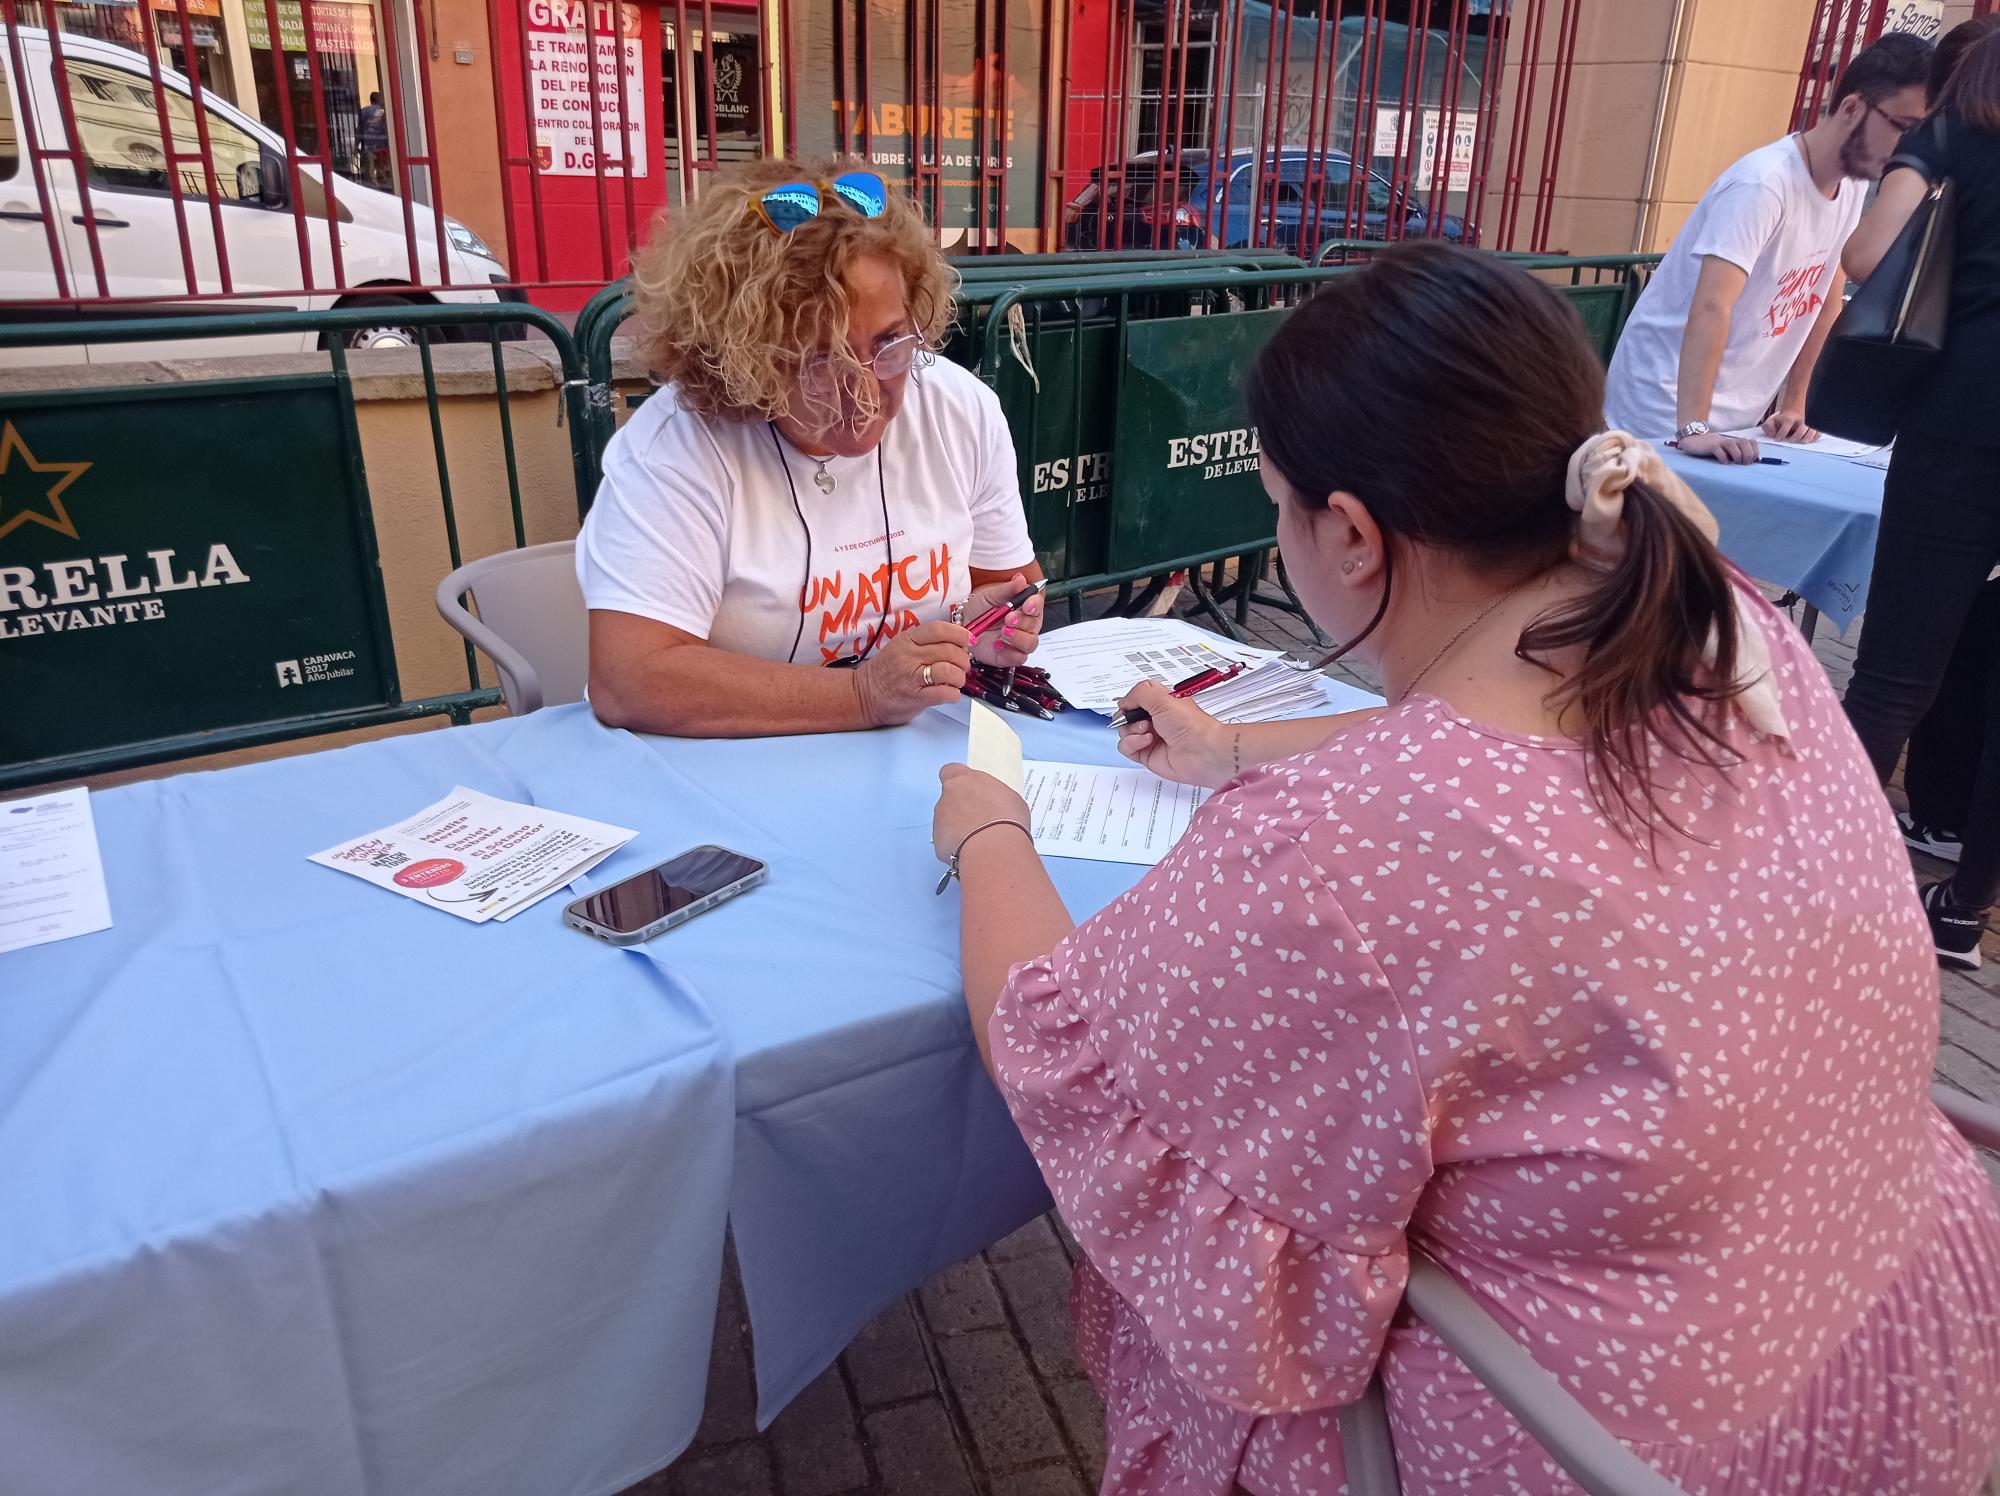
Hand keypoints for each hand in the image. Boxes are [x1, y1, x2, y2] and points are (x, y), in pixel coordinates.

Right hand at [854, 620, 968, 725]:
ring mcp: (911, 677)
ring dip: (960, 677)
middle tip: (963, 666)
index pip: (939, 629)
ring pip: (949, 670)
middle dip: (963, 659)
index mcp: (907, 640)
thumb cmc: (885, 673)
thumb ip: (925, 643)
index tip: (967, 641)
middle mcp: (909, 656)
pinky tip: (949, 693)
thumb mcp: (901, 647)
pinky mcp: (915, 697)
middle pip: (949, 650)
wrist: (862, 696)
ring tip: (956, 681)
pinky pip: (944, 693)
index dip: (959, 634)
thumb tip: (958, 643)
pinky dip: (953, 694)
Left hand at [932, 763, 1034, 863]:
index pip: (951, 771)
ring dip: (957, 827)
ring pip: (945, 821)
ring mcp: (940, 817)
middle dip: (960, 808)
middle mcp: (948, 795)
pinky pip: (945, 840)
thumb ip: (993, 795)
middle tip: (978, 819)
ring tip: (978, 839)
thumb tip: (994, 803)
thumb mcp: (1010, 798)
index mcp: (965, 779)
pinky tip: (971, 849)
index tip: (967, 790)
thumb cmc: (1007, 819)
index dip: (957, 781)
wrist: (996, 846)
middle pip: (949, 798)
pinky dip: (955, 845)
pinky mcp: (937, 838)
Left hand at [964, 573, 1044, 666]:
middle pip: (1034, 625)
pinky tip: (998, 645)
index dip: (1034, 605)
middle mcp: (1025, 625)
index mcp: (1024, 607)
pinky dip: (1010, 652)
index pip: (1036, 605)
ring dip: (1018, 637)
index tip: (1027, 604)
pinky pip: (1019, 657)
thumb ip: (1007, 589)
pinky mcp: (1011, 655)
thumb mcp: (991, 595)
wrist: (964, 624)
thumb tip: (1020, 578)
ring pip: (1030, 643)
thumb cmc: (980, 608)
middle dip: (1022, 621)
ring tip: (1004, 632)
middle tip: (1008, 618)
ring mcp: (1019, 641)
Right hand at [1114, 681, 1236, 787]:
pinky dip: (1132, 743)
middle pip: (1128, 714)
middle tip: (1138, 717)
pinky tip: (1147, 741)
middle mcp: (1156, 720)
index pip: (1139, 696)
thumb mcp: (1162, 698)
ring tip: (1147, 730)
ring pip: (1124, 731)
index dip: (1131, 699)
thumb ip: (1139, 693)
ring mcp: (1151, 737)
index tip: (1130, 702)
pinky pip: (1126, 748)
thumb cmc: (1191, 726)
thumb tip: (1124, 702)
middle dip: (1129, 715)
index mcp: (1163, 703)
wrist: (1202, 752)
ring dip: (1132, 729)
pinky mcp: (1147, 754)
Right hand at [1679, 430, 1760, 463]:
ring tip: (1734, 463)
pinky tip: (1723, 462)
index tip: (1749, 461)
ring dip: (1738, 456)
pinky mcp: (1711, 446)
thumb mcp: (1727, 450)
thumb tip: (1749, 463)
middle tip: (1743, 463)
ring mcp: (1721, 443)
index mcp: (1736, 441)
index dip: (1754, 452)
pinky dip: (1724, 458)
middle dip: (1747, 455)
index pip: (1752, 442)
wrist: (1694, 439)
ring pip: (1735, 446)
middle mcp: (1731, 440)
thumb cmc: (1713, 448)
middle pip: (1745, 443)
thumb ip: (1737, 453)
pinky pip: (1720, 452)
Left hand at [1762, 409, 1818, 442]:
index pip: (1787, 423)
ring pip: (1812, 430)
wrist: (1794, 415)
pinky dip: (1814, 438)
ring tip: (1800, 441)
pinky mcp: (1816, 428)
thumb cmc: (1782, 422)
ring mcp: (1809, 424)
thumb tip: (1772, 434)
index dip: (1782, 432)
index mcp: (1789, 418)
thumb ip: (1768, 427)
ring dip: (1807, 438)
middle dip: (1796, 436)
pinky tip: (1807, 440)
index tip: (1778, 439)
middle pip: (1803, 427)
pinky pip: (1818, 434)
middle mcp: (1801, 420)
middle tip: (1791, 440)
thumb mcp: (1772, 422)